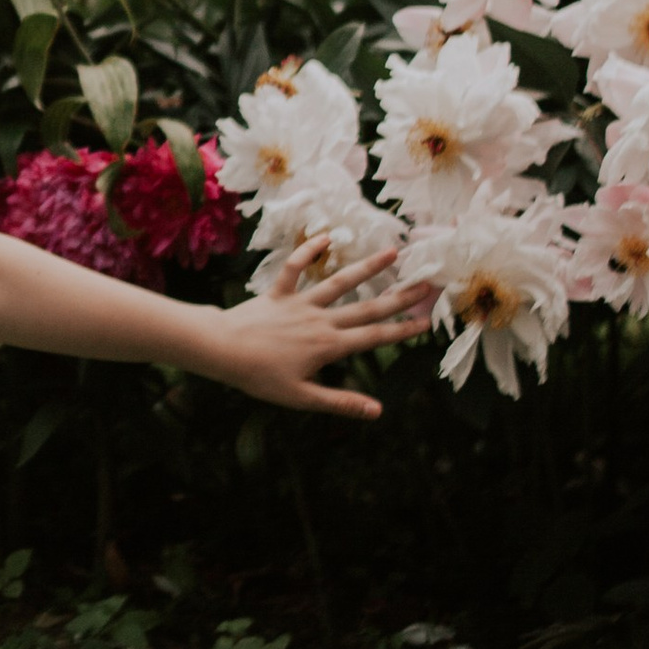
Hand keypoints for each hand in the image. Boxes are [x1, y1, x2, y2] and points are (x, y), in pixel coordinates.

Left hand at [201, 242, 432, 419]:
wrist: (222, 350)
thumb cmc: (259, 377)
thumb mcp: (301, 397)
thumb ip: (341, 402)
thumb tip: (377, 411)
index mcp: (329, 346)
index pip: (374, 337)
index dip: (402, 330)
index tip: (426, 321)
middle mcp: (320, 320)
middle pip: (367, 307)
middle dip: (399, 296)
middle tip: (426, 283)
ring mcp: (300, 303)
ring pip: (339, 282)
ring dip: (367, 267)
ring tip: (392, 252)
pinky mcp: (279, 292)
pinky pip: (295, 268)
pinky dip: (309, 251)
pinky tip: (326, 236)